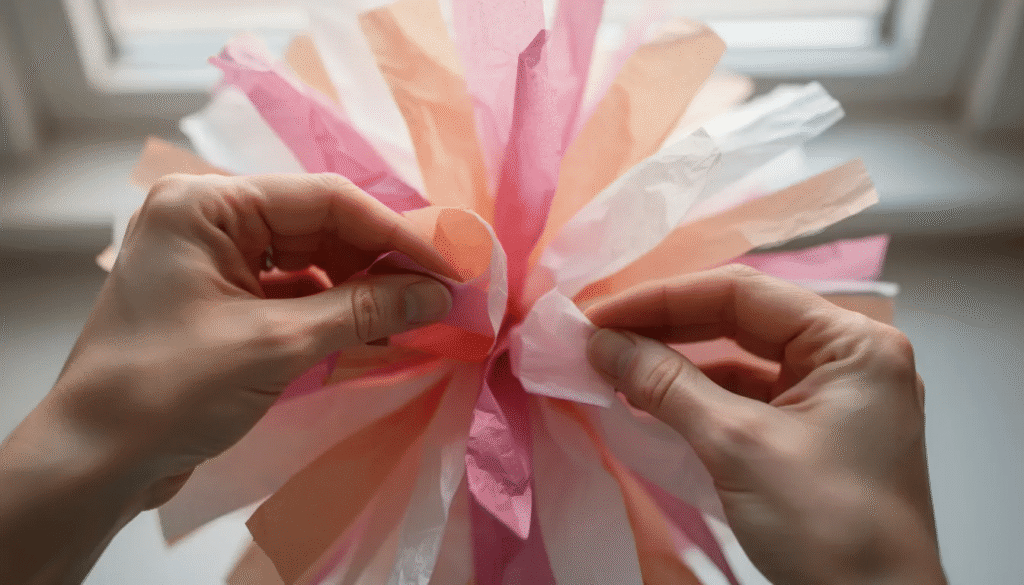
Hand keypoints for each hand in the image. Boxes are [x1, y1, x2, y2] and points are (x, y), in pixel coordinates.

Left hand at [0, 173, 452, 583]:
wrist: (95, 461)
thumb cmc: (171, 390)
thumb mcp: (276, 345)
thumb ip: (362, 311)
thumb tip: (438, 294)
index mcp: (207, 205)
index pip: (324, 200)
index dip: (397, 231)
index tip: (452, 262)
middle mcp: (210, 221)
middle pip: (320, 227)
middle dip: (382, 262)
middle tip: (442, 291)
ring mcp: (215, 261)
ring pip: (312, 261)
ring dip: (363, 290)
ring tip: (418, 315)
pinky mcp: (223, 301)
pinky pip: (294, 293)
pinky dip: (335, 312)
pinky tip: (376, 331)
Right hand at [586, 265, 944, 584]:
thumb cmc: (827, 527)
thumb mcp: (738, 446)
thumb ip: (667, 383)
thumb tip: (603, 342)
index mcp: (852, 344)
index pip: (742, 294)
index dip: (662, 299)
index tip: (599, 315)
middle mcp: (848, 359)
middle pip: (741, 321)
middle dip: (665, 328)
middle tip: (598, 337)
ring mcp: (834, 398)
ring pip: (740, 360)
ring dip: (677, 363)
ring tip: (613, 366)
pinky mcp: (815, 434)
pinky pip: (747, 398)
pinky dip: (698, 398)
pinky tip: (650, 401)